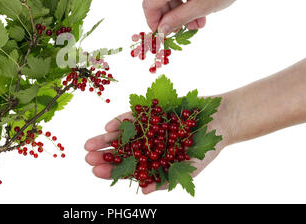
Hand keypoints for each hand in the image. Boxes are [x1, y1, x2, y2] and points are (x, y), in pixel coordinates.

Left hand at [84, 109, 228, 193]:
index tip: (95, 171)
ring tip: (89, 144)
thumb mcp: (188, 169)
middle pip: (121, 152)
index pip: (129, 169)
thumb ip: (165, 180)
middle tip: (87, 157)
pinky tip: (108, 127)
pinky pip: (132, 117)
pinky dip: (121, 122)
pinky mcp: (151, 113)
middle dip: (104, 155)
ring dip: (106, 139)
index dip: (112, 171)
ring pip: (122, 135)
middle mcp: (148, 146)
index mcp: (154, 163)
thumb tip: (143, 192)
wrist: (219, 120)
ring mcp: (148, 129)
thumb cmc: (206, 149)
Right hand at [142, 0, 256, 34]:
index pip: (149, 4)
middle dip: (167, 16)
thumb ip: (176, 20)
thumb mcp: (199, 9)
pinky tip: (197, 11)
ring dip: (177, 10)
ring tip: (195, 23)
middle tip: (179, 30)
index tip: (161, 33)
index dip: (152, 21)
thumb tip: (161, 30)